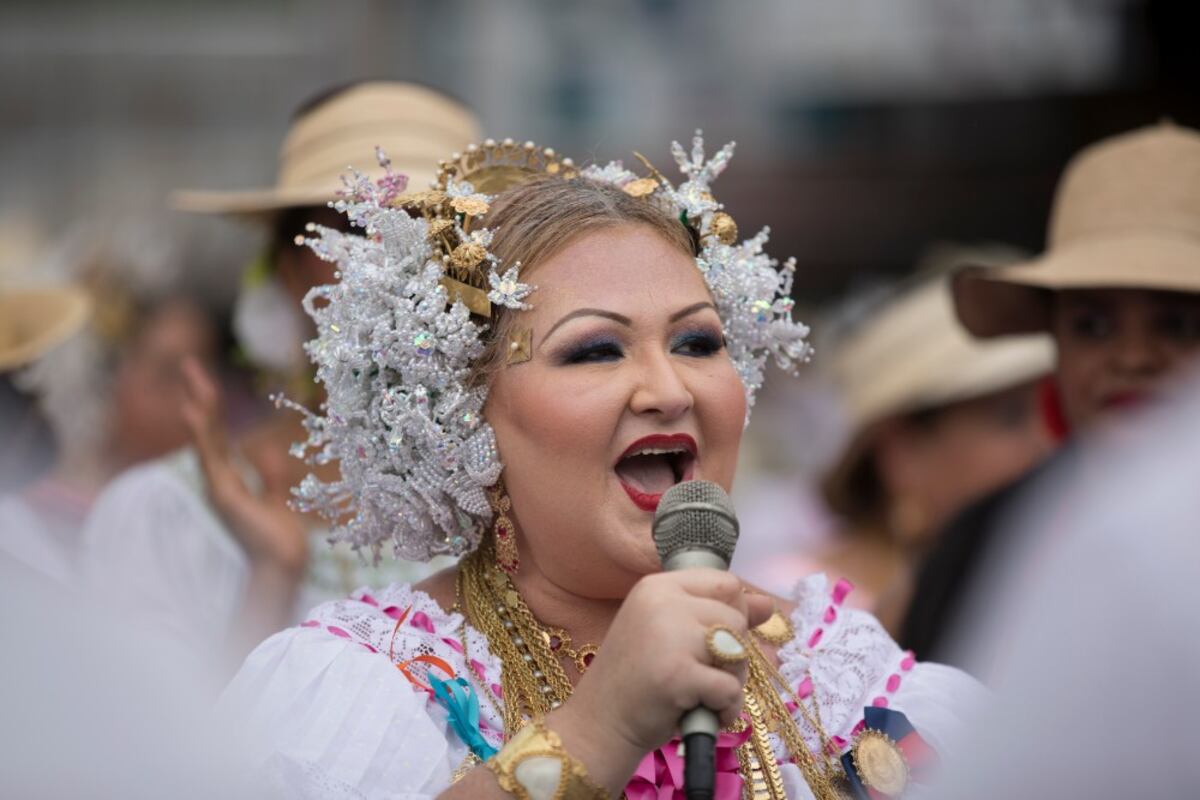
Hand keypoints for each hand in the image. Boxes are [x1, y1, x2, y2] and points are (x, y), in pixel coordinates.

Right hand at [179, 357, 307, 573]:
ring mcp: (216, 485)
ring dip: (198, 404)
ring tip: (191, 375)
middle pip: (207, 428)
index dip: (211, 405)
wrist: (282, 563)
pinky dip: (200, 431)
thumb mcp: (278, 496)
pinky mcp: (222, 493)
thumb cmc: (280, 536)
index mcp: (229, 477)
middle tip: (188, 361)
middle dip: (199, 394)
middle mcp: (218, 478)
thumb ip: (270, 475)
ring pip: (205, 436)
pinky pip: (209, 455)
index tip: (202, 379)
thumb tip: (264, 451)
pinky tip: (191, 409)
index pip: (217, 432)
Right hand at [546, 569, 773, 791]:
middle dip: (730, 654)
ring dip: (730, 682)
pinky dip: (725, 709)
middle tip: (700, 675)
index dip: (732, 613)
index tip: (711, 641)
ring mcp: (670, 636)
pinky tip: (701, 713)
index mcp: (657, 586)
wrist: (598, 723)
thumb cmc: (637, 679)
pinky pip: (731, 688)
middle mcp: (662, 601)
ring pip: (738, 651)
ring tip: (700, 694)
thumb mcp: (671, 634)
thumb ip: (717, 615)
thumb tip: (768, 604)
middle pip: (735, 617)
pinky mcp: (678, 674)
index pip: (725, 582)